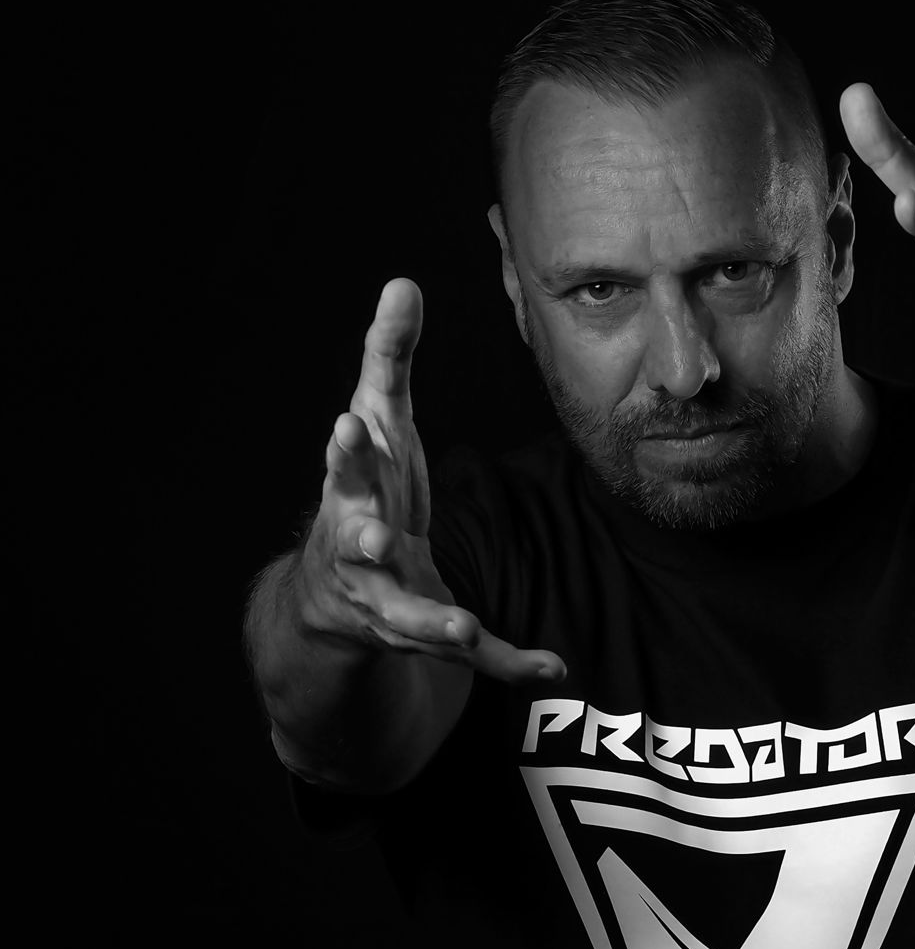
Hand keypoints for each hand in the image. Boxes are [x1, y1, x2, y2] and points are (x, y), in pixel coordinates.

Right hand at [299, 278, 563, 682]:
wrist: (329, 596)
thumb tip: (404, 282)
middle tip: (371, 535)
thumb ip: (389, 358)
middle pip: (355, 540)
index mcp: (352, 490)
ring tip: (459, 627)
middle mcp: (358, 546)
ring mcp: (384, 599)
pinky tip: (551, 667)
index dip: (347, 448)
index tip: (348, 424)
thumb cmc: (363, 491)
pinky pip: (468, 655)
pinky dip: (509, 662)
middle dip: (361, 536)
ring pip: (404, 614)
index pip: (347, 462)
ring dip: (431, 620)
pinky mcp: (419, 636)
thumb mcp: (378, 426)